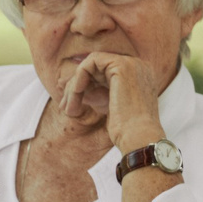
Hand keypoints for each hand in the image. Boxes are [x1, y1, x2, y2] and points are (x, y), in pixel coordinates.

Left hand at [38, 51, 169, 152]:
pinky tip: (75, 96)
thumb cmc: (126, 130)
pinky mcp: (122, 65)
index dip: (85, 85)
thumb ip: (94, 91)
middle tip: (64, 106)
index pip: (104, 73)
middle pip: (96, 68)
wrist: (139, 138)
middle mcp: (138, 65)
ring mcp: (132, 63)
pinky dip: (78, 79)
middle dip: (76, 86)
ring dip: (75, 85)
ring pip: (91, 65)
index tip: (69, 103)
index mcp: (139, 75)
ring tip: (69, 108)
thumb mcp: (108, 106)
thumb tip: (66, 83)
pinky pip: (90, 63)